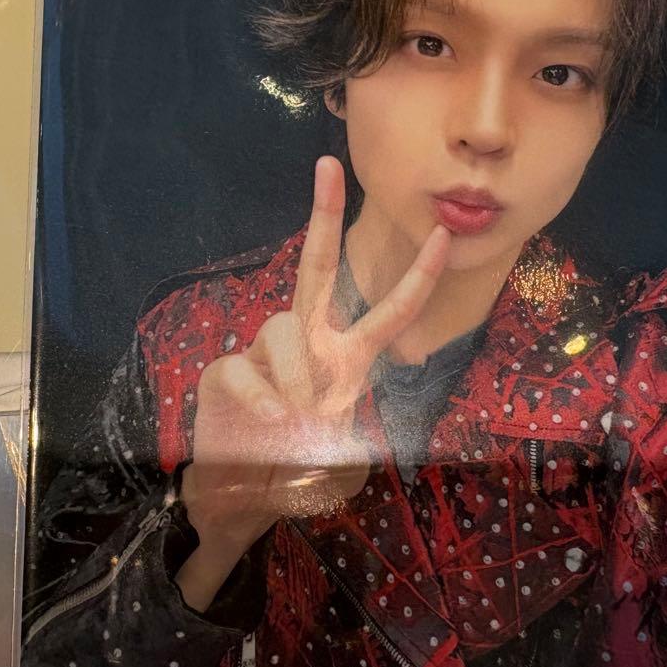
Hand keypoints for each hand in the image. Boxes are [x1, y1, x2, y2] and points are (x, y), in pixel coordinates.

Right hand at [176, 157, 448, 608]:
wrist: (243, 500)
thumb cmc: (299, 474)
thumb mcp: (342, 461)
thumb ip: (343, 436)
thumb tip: (311, 407)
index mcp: (348, 357)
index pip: (388, 310)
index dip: (416, 275)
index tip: (440, 232)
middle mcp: (309, 342)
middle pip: (318, 267)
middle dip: (324, 214)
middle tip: (329, 165)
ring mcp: (266, 353)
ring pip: (285, 330)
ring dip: (297, 375)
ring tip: (297, 419)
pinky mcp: (226, 372)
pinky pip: (244, 366)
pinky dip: (260, 394)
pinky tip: (270, 420)